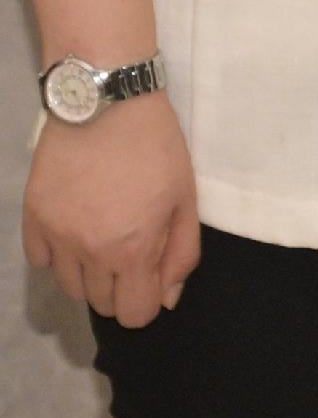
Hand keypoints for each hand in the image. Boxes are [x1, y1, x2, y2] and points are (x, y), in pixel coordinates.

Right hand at [21, 90, 198, 328]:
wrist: (106, 103)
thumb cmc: (157, 147)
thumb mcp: (186, 197)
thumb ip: (180, 253)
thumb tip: (166, 298)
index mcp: (131, 249)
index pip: (132, 314)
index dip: (145, 303)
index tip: (150, 281)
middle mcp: (88, 251)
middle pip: (99, 303)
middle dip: (119, 288)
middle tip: (131, 252)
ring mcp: (55, 235)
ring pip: (68, 286)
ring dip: (88, 274)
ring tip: (104, 238)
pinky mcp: (31, 217)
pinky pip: (41, 260)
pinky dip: (58, 254)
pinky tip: (76, 228)